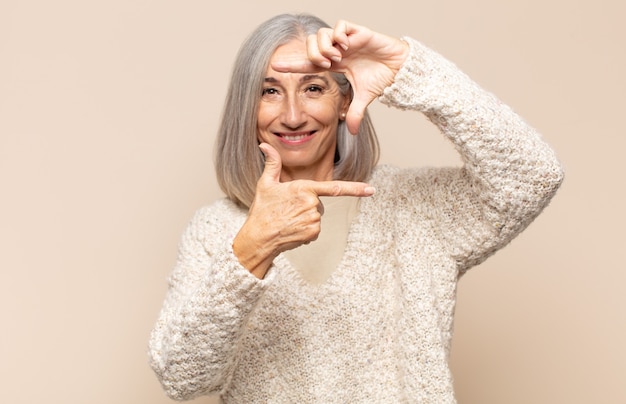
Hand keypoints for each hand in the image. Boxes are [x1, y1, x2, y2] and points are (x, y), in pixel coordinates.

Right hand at [233, 143, 374, 278]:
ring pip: (316, 217)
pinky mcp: (313, 233)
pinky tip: (292, 230)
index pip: (334, 187)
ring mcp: (314, 219)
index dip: (355, 188)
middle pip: (318, 203)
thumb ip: (272, 163)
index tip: (371, 189)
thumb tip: (264, 145)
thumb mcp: (265, 184)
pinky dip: (305, 231)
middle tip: (287, 210)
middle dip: (306, 206)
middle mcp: (312, 203)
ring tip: (288, 221)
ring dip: (305, 219)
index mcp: (304, 188)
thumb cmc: (262, 210)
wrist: (259, 237)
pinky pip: (314, 230)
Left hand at [271, 20, 408, 133]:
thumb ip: (355, 113)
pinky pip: (340, 25)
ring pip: (322, 33)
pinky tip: (345, 46)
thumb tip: (352, 132)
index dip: (292, 64)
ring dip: (325, 46)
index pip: (309, 62)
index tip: (275, 67)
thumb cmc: (383, 78)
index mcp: (336, 63)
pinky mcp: (359, 32)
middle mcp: (338, 50)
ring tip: (337, 57)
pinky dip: (338, 35)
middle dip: (313, 54)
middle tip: (326, 65)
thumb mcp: (365, 99)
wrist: (401, 69)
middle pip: (311, 44)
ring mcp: (347, 40)